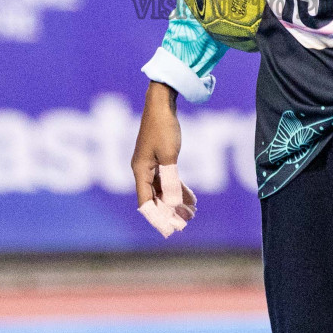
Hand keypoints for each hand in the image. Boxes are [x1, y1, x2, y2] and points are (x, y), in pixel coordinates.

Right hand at [131, 82, 195, 236]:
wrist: (162, 102)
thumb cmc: (164, 127)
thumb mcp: (170, 155)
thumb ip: (171, 180)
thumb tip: (173, 204)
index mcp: (140, 170)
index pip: (146, 203)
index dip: (158, 218)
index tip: (171, 231)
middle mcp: (142, 170)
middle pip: (155, 198)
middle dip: (171, 212)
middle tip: (187, 223)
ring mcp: (150, 164)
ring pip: (163, 190)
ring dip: (176, 202)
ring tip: (193, 213)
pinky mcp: (159, 158)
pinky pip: (167, 179)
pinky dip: (178, 189)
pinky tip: (191, 198)